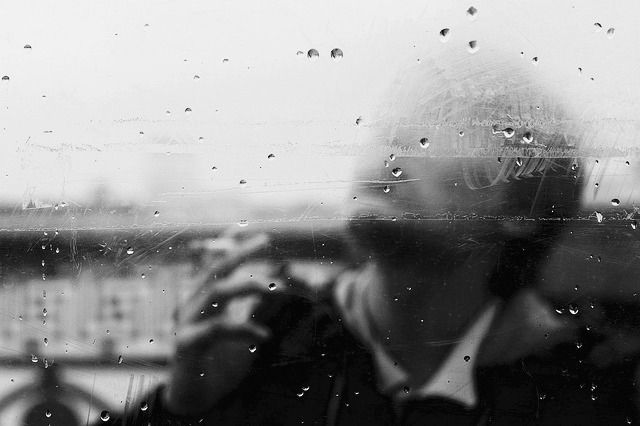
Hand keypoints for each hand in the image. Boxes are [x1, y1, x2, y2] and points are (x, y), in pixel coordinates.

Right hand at [163, 229, 286, 415]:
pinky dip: (242, 329)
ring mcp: (186, 324)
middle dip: (239, 252)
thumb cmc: (218, 365)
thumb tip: (272, 287)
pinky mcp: (186, 345)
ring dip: (245, 285)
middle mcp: (192, 306)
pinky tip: (263, 335)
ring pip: (215, 291)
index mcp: (202, 301)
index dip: (227, 243)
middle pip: (214, 270)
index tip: (244, 226)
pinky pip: (216, 329)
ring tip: (272, 288)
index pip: (214, 264)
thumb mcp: (238, 332)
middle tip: (264, 240)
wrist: (195, 401)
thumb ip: (249, 310)